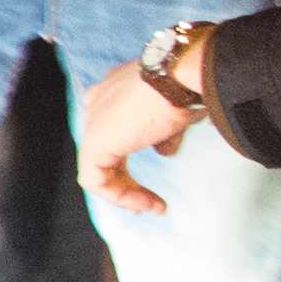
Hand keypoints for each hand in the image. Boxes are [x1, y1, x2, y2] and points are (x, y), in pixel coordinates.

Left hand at [77, 43, 208, 218]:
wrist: (179, 75)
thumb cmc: (186, 85)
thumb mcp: (178, 111)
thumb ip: (166, 132)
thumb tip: (164, 150)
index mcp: (117, 89)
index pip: (115, 125)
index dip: (132, 152)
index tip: (158, 166)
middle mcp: (100, 102)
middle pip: (106, 148)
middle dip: (126, 179)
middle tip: (149, 201)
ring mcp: (94, 121)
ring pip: (99, 167)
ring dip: (127, 192)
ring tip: (153, 206)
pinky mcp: (94, 142)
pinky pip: (95, 179)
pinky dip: (119, 196)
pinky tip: (145, 203)